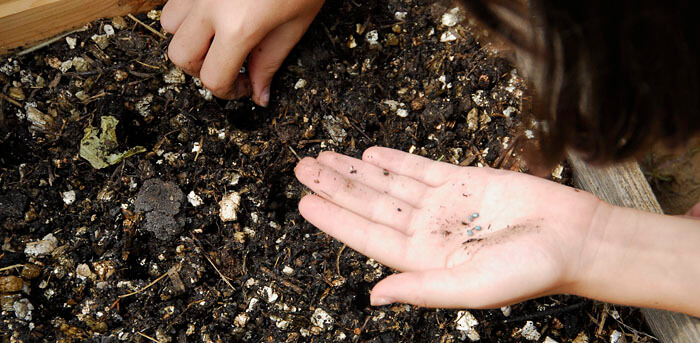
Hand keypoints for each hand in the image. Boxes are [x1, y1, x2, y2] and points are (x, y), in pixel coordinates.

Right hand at [161, 0, 323, 104]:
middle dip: (203, 70)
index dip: (229, 91)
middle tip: (231, 66)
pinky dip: (188, 12)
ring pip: (169, 25)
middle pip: (182, 57)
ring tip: (218, 37)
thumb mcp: (294, 25)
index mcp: (239, 27)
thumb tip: (259, 95)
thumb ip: (270, 62)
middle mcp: (209, 7)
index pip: (213, 78)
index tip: (245, 87)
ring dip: (189, 39)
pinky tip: (215, 12)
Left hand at [294, 147, 604, 307]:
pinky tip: (371, 155)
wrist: (577, 239)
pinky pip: (420, 169)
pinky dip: (395, 161)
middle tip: (303, 168)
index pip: (367, 237)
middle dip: (336, 186)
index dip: (334, 218)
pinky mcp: (464, 182)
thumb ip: (421, 290)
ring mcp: (444, 205)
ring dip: (357, 171)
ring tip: (325, 157)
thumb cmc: (532, 270)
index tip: (305, 201)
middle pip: (371, 206)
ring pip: (389, 184)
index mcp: (424, 259)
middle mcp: (428, 231)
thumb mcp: (472, 287)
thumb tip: (374, 295)